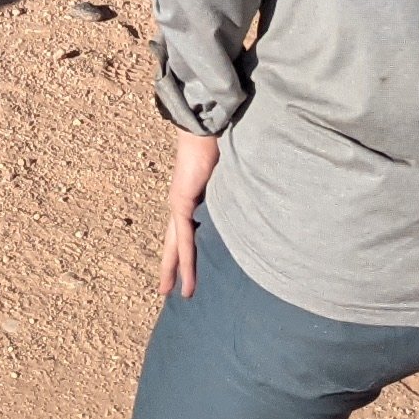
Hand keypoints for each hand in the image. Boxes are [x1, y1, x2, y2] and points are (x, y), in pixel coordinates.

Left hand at [160, 128, 221, 297]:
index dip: (184, 249)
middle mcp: (181, 203)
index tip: (183, 267)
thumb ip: (232, 191)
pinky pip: (184, 238)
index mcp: (191, 197)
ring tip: (172, 292)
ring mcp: (179, 204)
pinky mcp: (181, 202)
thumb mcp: (227, 176)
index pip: (186, 229)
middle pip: (174, 243)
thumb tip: (252, 198)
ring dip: (176, 270)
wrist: (206, 126)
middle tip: (167, 291)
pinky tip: (184, 277)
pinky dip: (184, 259)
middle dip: (171, 267)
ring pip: (176, 245)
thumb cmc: (218, 144)